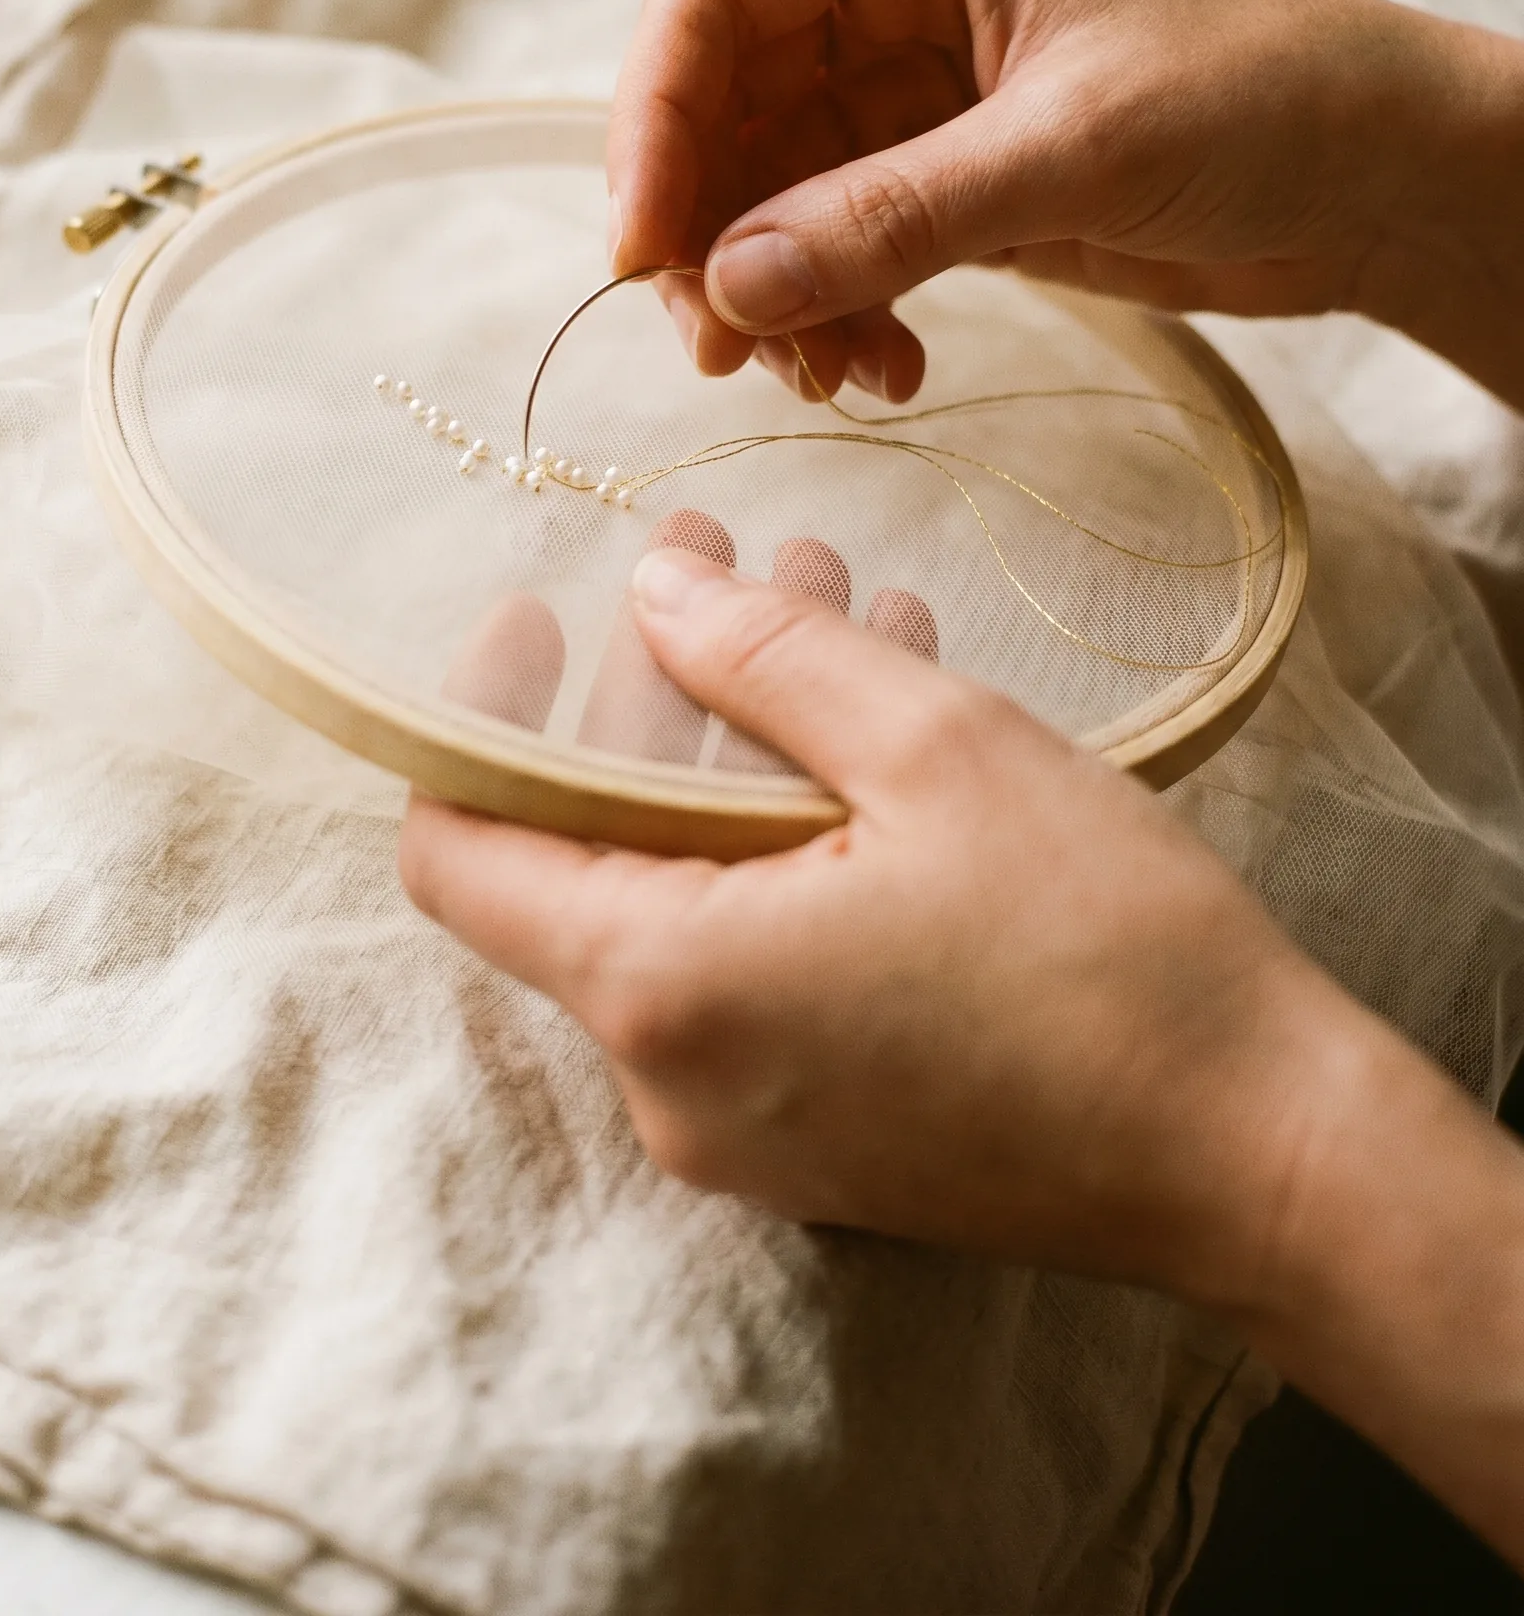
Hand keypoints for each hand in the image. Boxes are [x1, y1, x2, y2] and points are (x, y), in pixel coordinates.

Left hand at [402, 546, 1523, 1565]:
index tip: (542, 612)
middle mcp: (669, 1082)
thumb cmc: (1104, 950)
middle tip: (729, 563)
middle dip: (654, 695)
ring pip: (684, 902)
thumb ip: (763, 653)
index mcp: (663, 988)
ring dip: (741, 752)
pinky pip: (753, 968)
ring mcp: (741, 1128)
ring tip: (834, 611)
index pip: (461, 854)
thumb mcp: (932, 749)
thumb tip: (654, 589)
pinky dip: (786, 846)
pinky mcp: (815, 1142)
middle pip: (586, 861)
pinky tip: (880, 731)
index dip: (474, 718)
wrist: (1261, 1160)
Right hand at [607, 0, 1523, 409]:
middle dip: (708, 230)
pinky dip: (833, 310)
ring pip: (762, 187)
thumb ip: (892, 214)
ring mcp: (904, 82)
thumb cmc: (1265, 92)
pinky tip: (885, 368)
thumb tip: (730, 287)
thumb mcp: (1073, 147)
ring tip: (825, 376)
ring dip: (770, 291)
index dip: (655, 119)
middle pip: (719, 100)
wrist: (1383, 171)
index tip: (646, 249)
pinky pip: (828, 242)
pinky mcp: (933, 168)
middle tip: (724, 349)